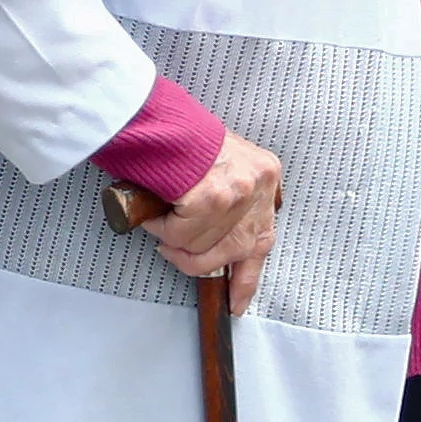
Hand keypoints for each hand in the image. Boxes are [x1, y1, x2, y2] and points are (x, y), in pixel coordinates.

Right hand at [147, 132, 282, 318]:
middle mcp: (257, 186)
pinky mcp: (212, 199)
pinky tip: (156, 212)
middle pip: (233, 252)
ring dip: (175, 241)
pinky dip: (163, 229)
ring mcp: (237, 194)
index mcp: (264, 177)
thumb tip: (211, 243)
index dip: (247, 277)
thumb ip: (228, 198)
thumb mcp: (221, 164)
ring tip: (160, 221)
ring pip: (204, 248)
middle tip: (172, 250)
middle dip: (197, 261)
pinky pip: (182, 236)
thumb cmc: (182, 140)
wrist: (160, 117)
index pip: (264, 239)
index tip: (237, 303)